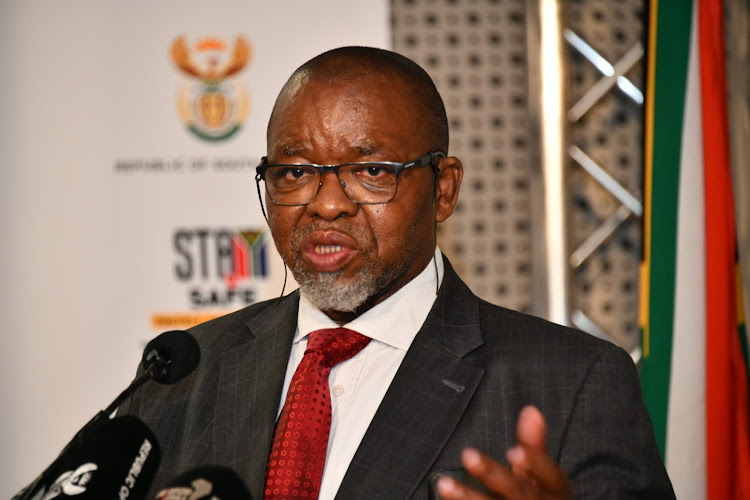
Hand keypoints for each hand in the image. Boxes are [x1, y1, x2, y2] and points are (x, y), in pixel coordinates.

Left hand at [437, 406, 571, 498]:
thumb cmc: (536, 496)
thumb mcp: (541, 474)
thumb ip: (533, 444)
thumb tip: (531, 409)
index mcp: (555, 492)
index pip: (551, 477)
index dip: (535, 465)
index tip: (513, 451)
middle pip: (518, 494)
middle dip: (493, 475)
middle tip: (467, 455)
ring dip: (467, 497)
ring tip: (443, 483)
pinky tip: (443, 496)